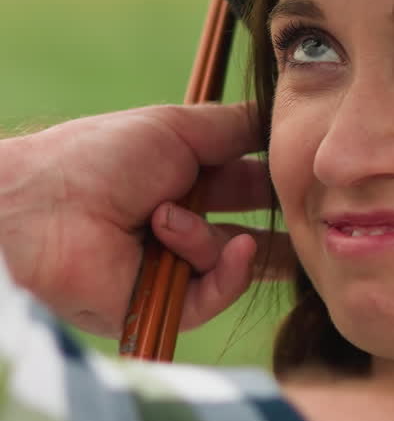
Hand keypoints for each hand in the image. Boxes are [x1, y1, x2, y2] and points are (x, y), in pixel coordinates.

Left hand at [0, 103, 293, 336]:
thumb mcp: (177, 128)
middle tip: (322, 217)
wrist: (43, 209)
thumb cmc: (101, 157)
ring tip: (167, 221)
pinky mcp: (165, 305)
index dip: (282, 182)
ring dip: (215, 239)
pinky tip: (225, 250)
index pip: (251, 185)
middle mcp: (184, 224)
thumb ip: (236, 125)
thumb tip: (283, 115)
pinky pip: (217, 295)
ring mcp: (174, 267)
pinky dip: (224, 272)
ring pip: (235, 262)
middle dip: (285, 226)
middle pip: (254, 230)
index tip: (318, 174)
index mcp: (185, 179)